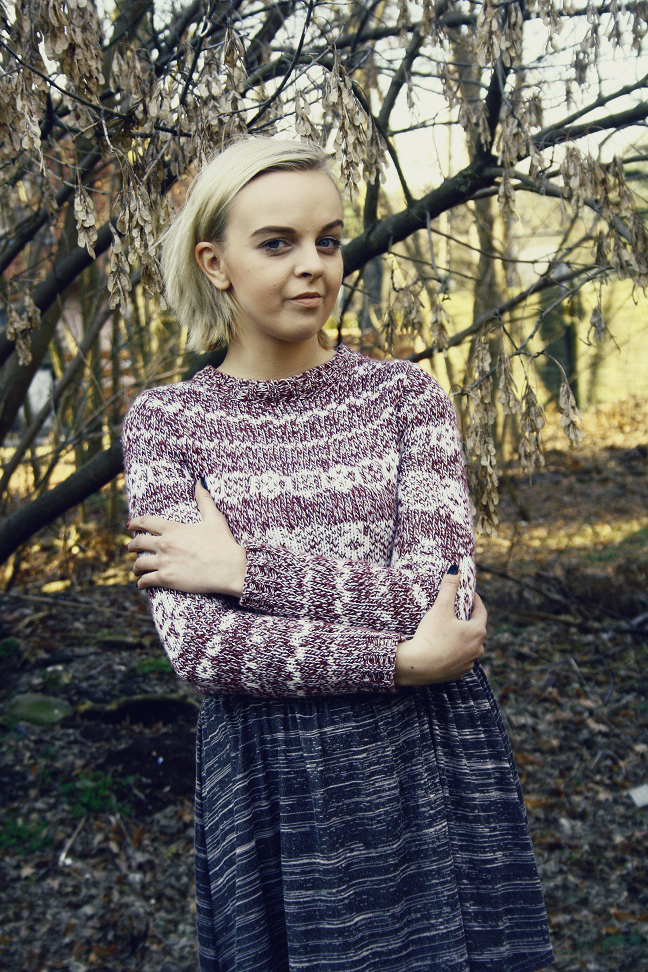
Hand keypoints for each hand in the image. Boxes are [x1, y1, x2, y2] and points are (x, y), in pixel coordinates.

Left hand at [126, 482, 246, 595]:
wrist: (229, 568)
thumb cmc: (223, 543)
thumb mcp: (214, 518)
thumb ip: (204, 500)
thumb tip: (199, 482)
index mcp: (173, 529)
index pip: (147, 522)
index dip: (136, 523)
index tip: (130, 525)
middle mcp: (164, 544)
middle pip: (139, 543)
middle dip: (132, 545)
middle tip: (129, 547)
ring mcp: (164, 562)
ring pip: (140, 563)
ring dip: (136, 566)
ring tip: (136, 569)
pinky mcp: (167, 579)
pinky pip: (146, 580)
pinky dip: (142, 582)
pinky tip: (141, 584)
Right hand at [395, 568, 486, 685]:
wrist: (417, 665)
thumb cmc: (430, 635)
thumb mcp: (440, 608)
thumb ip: (449, 587)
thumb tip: (456, 569)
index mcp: (477, 632)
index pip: (481, 611)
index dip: (475, 600)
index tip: (469, 594)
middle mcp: (478, 649)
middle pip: (476, 629)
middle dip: (468, 619)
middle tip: (458, 610)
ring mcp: (469, 663)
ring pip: (469, 645)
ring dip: (463, 637)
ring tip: (451, 629)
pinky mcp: (458, 673)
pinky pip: (460, 658)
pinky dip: (455, 651)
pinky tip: (444, 647)